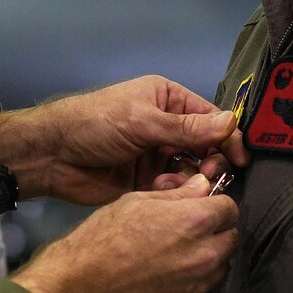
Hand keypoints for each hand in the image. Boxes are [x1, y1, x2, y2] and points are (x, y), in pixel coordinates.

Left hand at [0, 75, 250, 205]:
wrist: (52, 156)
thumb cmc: (95, 125)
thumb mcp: (142, 121)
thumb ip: (187, 127)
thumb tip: (231, 123)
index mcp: (168, 101)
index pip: (211, 118)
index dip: (228, 137)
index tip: (240, 159)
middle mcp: (167, 127)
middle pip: (207, 147)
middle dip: (212, 161)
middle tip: (209, 175)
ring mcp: (157, 155)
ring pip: (192, 171)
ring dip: (193, 179)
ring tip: (183, 184)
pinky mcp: (147, 182)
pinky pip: (174, 189)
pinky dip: (175, 192)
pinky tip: (164, 190)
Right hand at [9, 174, 237, 292]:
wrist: (80, 288)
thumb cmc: (102, 239)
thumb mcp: (136, 201)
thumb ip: (177, 195)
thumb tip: (202, 187)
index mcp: (195, 222)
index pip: (230, 208)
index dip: (215, 205)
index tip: (201, 207)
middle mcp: (205, 255)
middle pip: (231, 238)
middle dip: (216, 231)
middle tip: (188, 230)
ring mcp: (198, 287)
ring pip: (220, 266)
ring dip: (207, 257)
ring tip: (175, 255)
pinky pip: (201, 290)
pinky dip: (191, 282)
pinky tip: (164, 277)